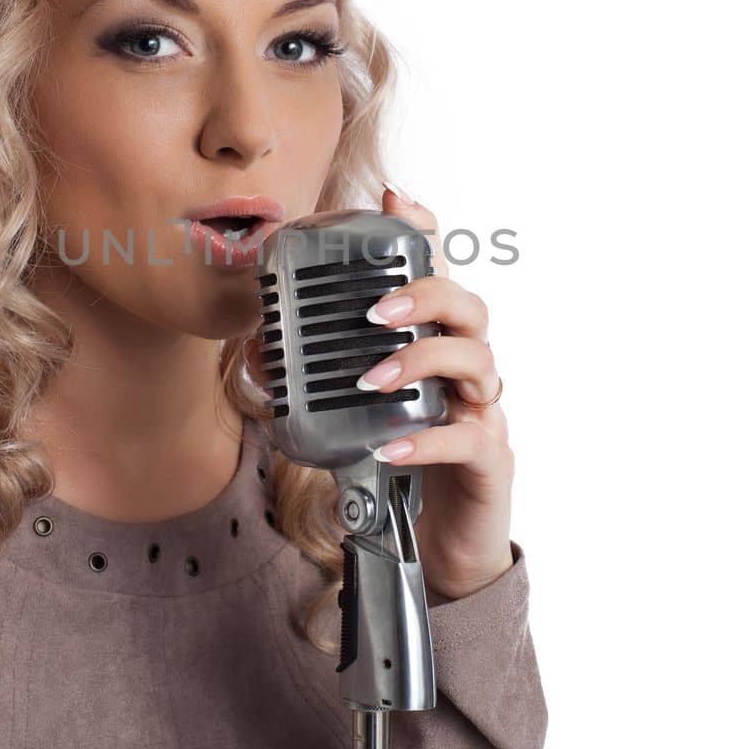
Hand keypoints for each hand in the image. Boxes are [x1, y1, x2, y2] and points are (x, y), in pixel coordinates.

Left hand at [244, 185, 514, 601]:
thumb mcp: (354, 416)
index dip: (424, 231)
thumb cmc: (398, 465)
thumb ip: (313, 380)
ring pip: (478, 362)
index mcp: (436, 344)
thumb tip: (260, 352)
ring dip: (421, 361)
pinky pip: (468, 439)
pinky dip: (426, 438)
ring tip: (373, 377)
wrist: (437, 549)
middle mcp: (467, 369)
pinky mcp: (488, 460)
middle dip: (424, 296)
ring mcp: (483, 412)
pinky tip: (390, 444)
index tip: (394, 198)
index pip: (441, 273)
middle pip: (470, 307)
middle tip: (374, 311)